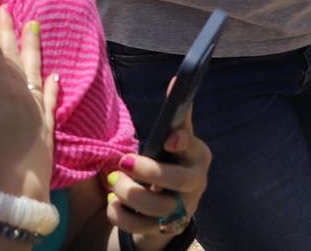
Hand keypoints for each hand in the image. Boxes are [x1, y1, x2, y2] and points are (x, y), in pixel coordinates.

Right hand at [0, 5, 57, 201]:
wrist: (23, 190)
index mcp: (4, 90)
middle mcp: (25, 92)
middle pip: (13, 54)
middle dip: (6, 30)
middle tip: (3, 5)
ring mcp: (38, 107)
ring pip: (34, 68)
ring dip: (31, 46)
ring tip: (32, 25)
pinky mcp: (46, 124)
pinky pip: (50, 96)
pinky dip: (51, 83)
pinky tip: (54, 74)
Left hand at [106, 114, 211, 247]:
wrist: (171, 203)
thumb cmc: (171, 162)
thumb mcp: (176, 141)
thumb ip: (176, 117)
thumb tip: (177, 81)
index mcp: (198, 156)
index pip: (193, 147)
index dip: (182, 143)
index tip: (168, 139)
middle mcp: (195, 184)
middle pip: (178, 181)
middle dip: (149, 171)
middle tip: (123, 161)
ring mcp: (181, 209)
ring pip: (157, 207)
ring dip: (129, 193)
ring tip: (113, 182)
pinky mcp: (163, 229)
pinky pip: (140, 226)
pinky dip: (120, 214)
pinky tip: (112, 202)